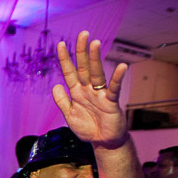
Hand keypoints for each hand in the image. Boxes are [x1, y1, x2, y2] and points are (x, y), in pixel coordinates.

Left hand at [52, 31, 127, 148]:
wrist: (103, 142)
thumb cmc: (88, 128)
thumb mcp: (70, 116)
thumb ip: (62, 102)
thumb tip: (56, 85)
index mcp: (76, 93)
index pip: (69, 72)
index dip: (65, 59)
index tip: (60, 44)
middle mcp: (88, 90)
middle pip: (84, 68)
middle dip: (82, 51)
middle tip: (83, 34)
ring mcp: (99, 95)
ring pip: (96, 74)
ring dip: (95, 59)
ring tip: (95, 43)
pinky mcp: (111, 103)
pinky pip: (113, 89)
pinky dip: (116, 78)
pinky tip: (121, 67)